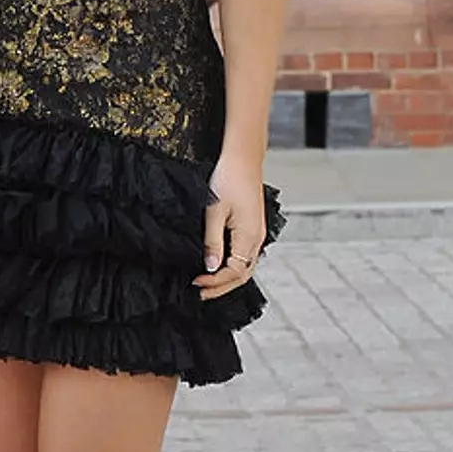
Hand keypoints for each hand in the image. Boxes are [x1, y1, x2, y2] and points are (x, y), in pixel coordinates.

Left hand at [195, 155, 266, 300]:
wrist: (242, 159)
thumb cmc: (227, 179)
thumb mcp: (214, 211)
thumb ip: (212, 242)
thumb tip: (210, 268)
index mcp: (249, 237)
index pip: (234, 272)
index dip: (214, 282)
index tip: (195, 282)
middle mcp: (257, 239)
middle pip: (242, 275)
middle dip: (221, 287)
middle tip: (200, 293)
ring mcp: (257, 234)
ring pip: (245, 267)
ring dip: (226, 279)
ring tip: (206, 284)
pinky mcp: (252, 229)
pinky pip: (245, 256)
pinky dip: (232, 267)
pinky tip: (218, 266)